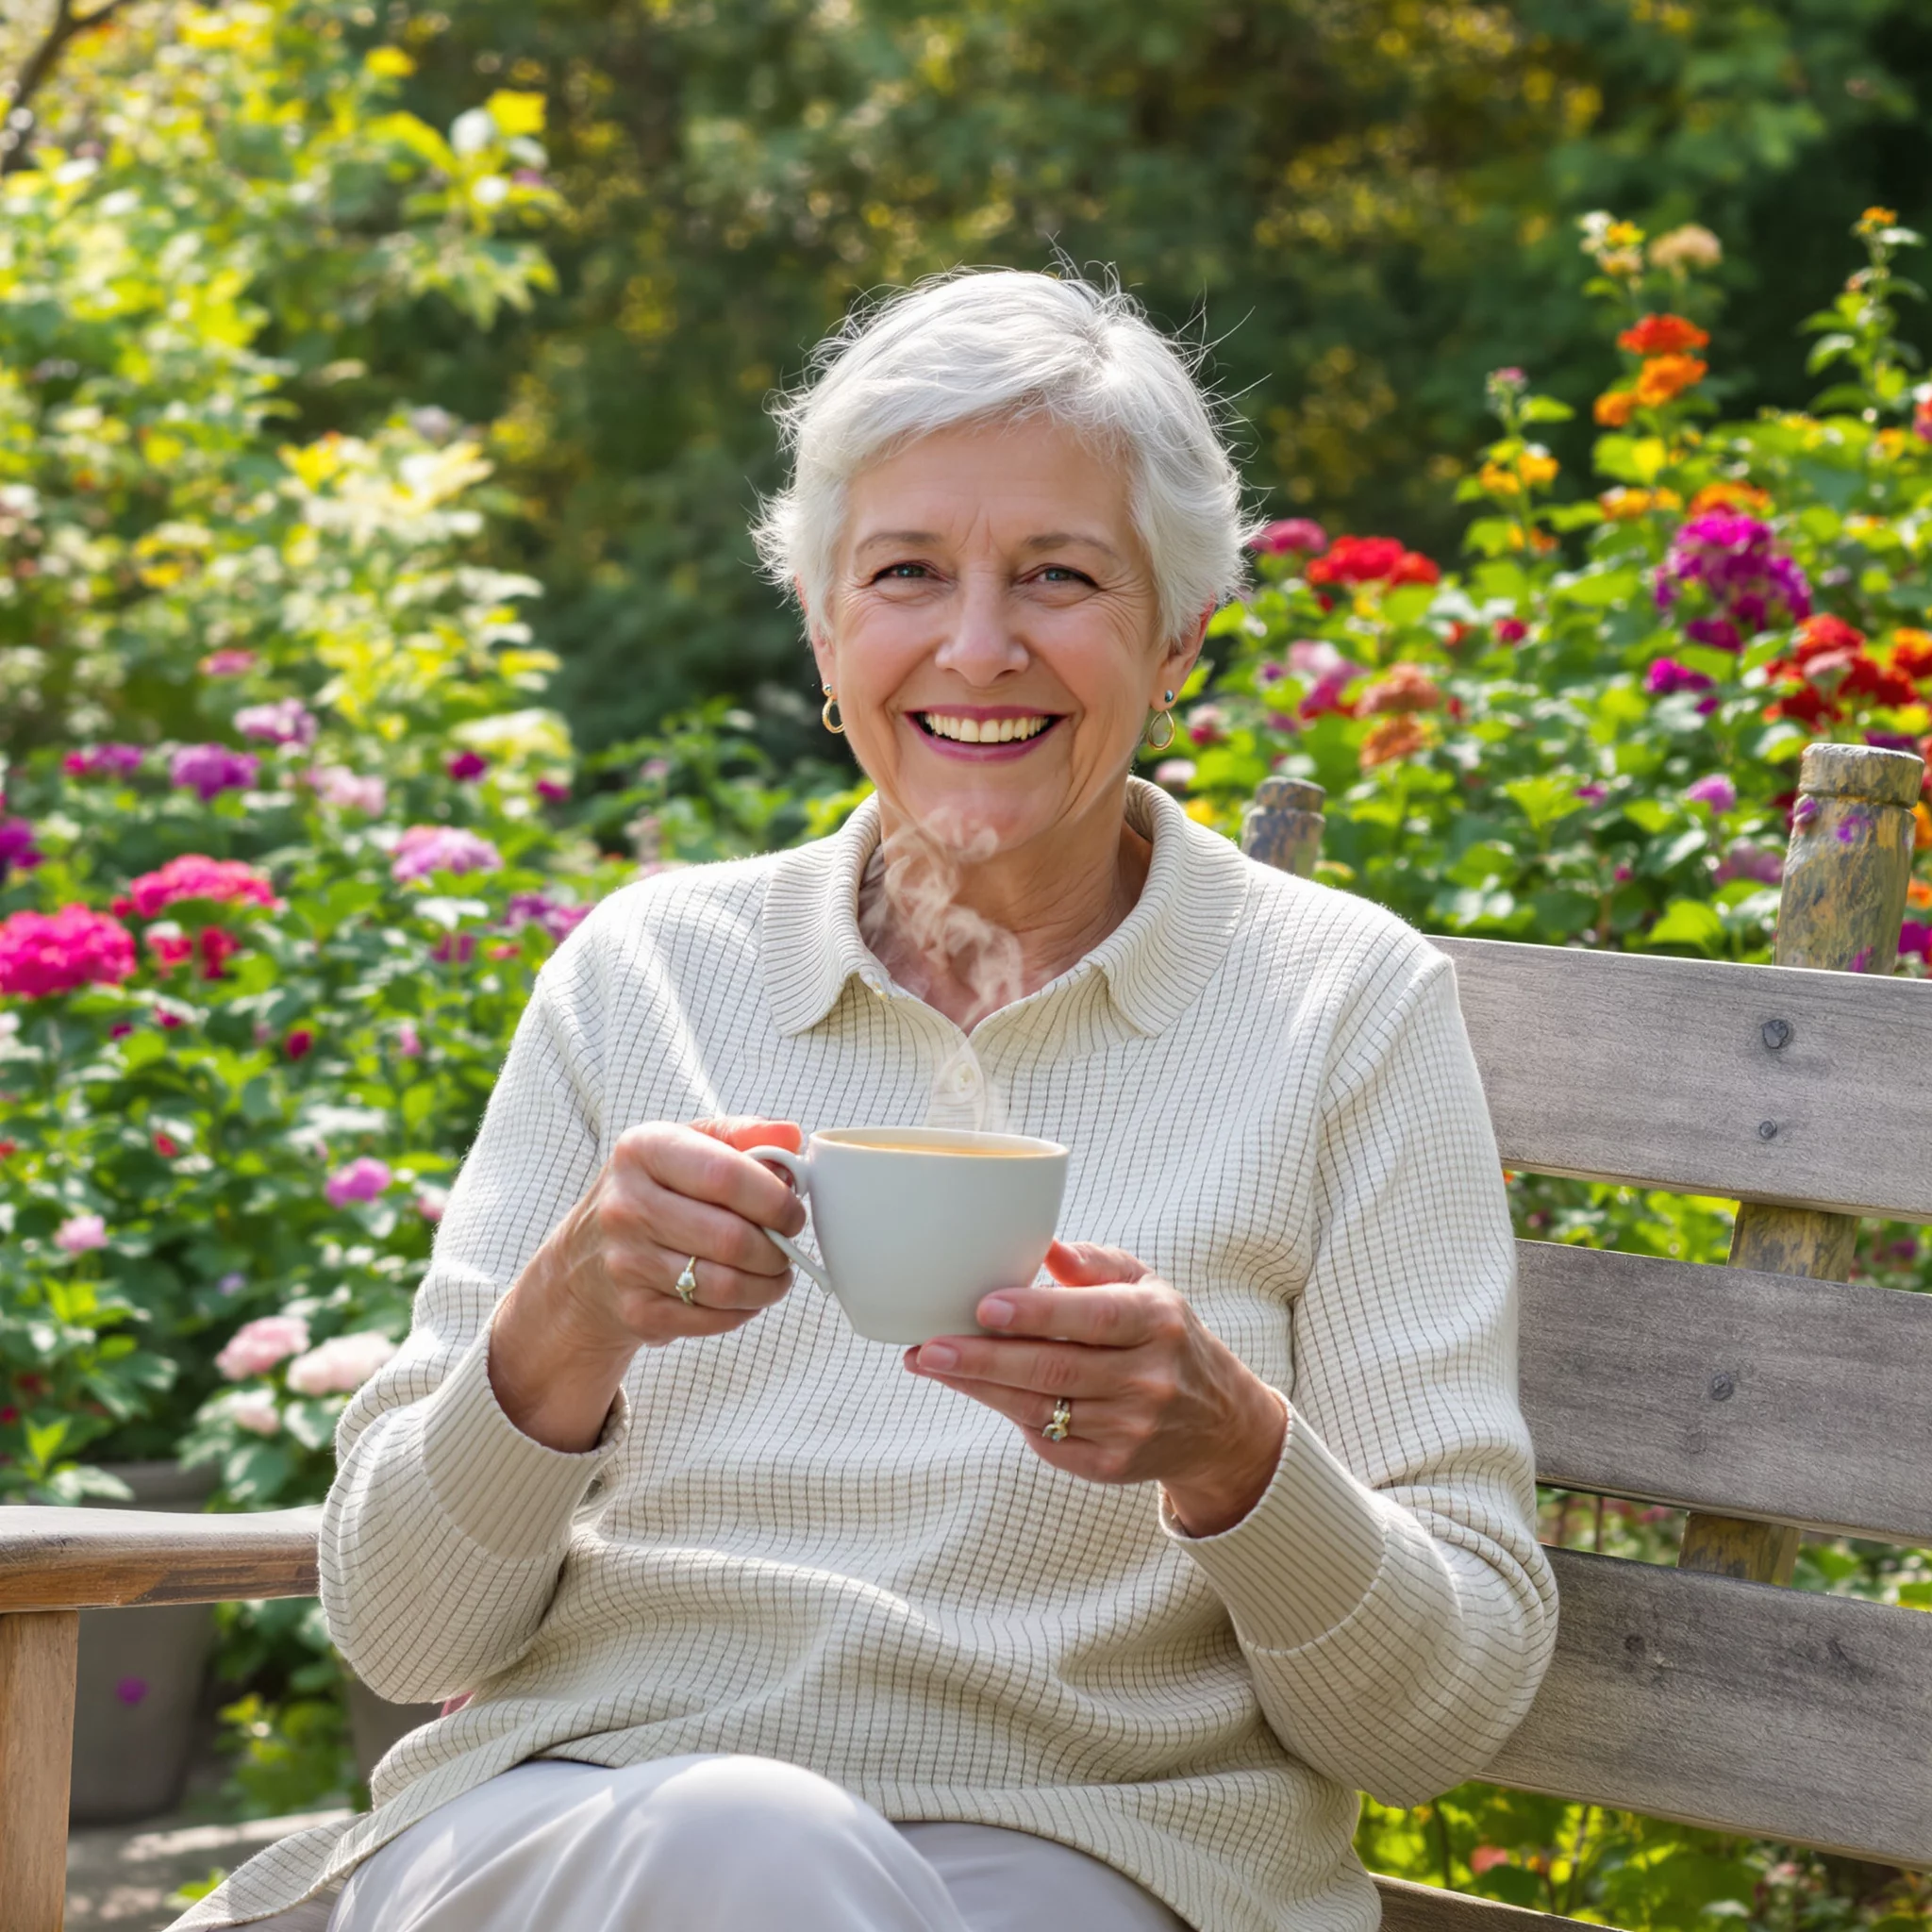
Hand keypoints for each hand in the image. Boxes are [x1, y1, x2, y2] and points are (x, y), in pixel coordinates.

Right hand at [490, 1117, 807, 1450]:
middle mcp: (626, 1206)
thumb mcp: (686, 1145)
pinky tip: (743, 1295)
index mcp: (643, 1151)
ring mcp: (626, 1263)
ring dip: (767, 1286)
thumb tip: (790, 1136)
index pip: (726, 1175)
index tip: (792, 1211)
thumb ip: (741, 1135)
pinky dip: (741, 1312)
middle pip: (731, 1238)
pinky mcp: (635, 1312)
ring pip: (726, 1286)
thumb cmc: (653, 1194)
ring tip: (774, 1274)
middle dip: (777, 1249)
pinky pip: (711, 1319)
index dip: (775, 1199)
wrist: (585, 1262)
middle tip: (787, 1247)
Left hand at [902, 1240, 1287, 1536]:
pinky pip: (1046, 1442)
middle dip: (983, 1358)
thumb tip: (1047, 1249)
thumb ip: (1096, 1264)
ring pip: (1039, 1408)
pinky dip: (1011, 1415)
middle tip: (929, 1346)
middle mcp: (1149, 1379)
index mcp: (1158, 1323)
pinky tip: (982, 1391)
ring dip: (979, 1387)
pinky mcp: (1112, 1467)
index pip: (1094, 1317)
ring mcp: (1131, 1429)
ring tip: (931, 1363)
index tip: (985, 1307)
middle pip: (1054, 1369)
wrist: (1219, 1425)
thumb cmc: (1165, 1338)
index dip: (1037, 1314)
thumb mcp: (1148, 1288)